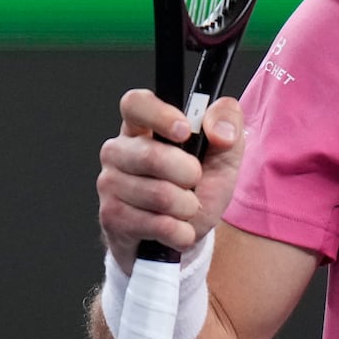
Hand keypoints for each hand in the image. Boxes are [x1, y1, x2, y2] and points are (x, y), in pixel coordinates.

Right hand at [95, 89, 245, 271]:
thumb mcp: (224, 153)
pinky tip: (178, 228)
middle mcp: (118, 151)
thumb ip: (228, 125)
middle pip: (151, 157)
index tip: (184, 131)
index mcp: (142, 126)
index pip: (135, 104)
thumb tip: (219, 130)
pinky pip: (157, 224)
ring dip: (187, 207)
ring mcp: (110, 183)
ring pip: (159, 195)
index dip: (159, 115)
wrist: (183, 234)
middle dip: (189, 175)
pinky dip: (180, 231)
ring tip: (186, 207)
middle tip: (195, 182)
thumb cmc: (200, 186)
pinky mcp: (111, 217)